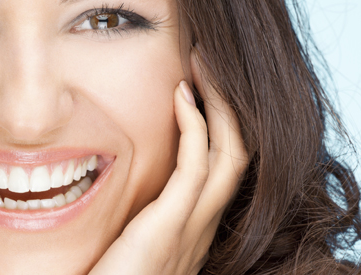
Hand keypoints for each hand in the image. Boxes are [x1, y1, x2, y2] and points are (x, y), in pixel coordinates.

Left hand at [89, 49, 248, 273]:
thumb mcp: (127, 252)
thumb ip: (136, 227)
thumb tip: (124, 203)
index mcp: (191, 235)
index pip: (221, 173)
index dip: (219, 129)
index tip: (198, 93)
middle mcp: (200, 231)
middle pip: (236, 158)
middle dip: (228, 108)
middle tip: (208, 68)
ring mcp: (190, 230)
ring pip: (229, 156)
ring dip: (220, 106)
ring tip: (203, 67)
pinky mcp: (168, 228)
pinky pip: (196, 166)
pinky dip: (195, 125)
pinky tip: (181, 96)